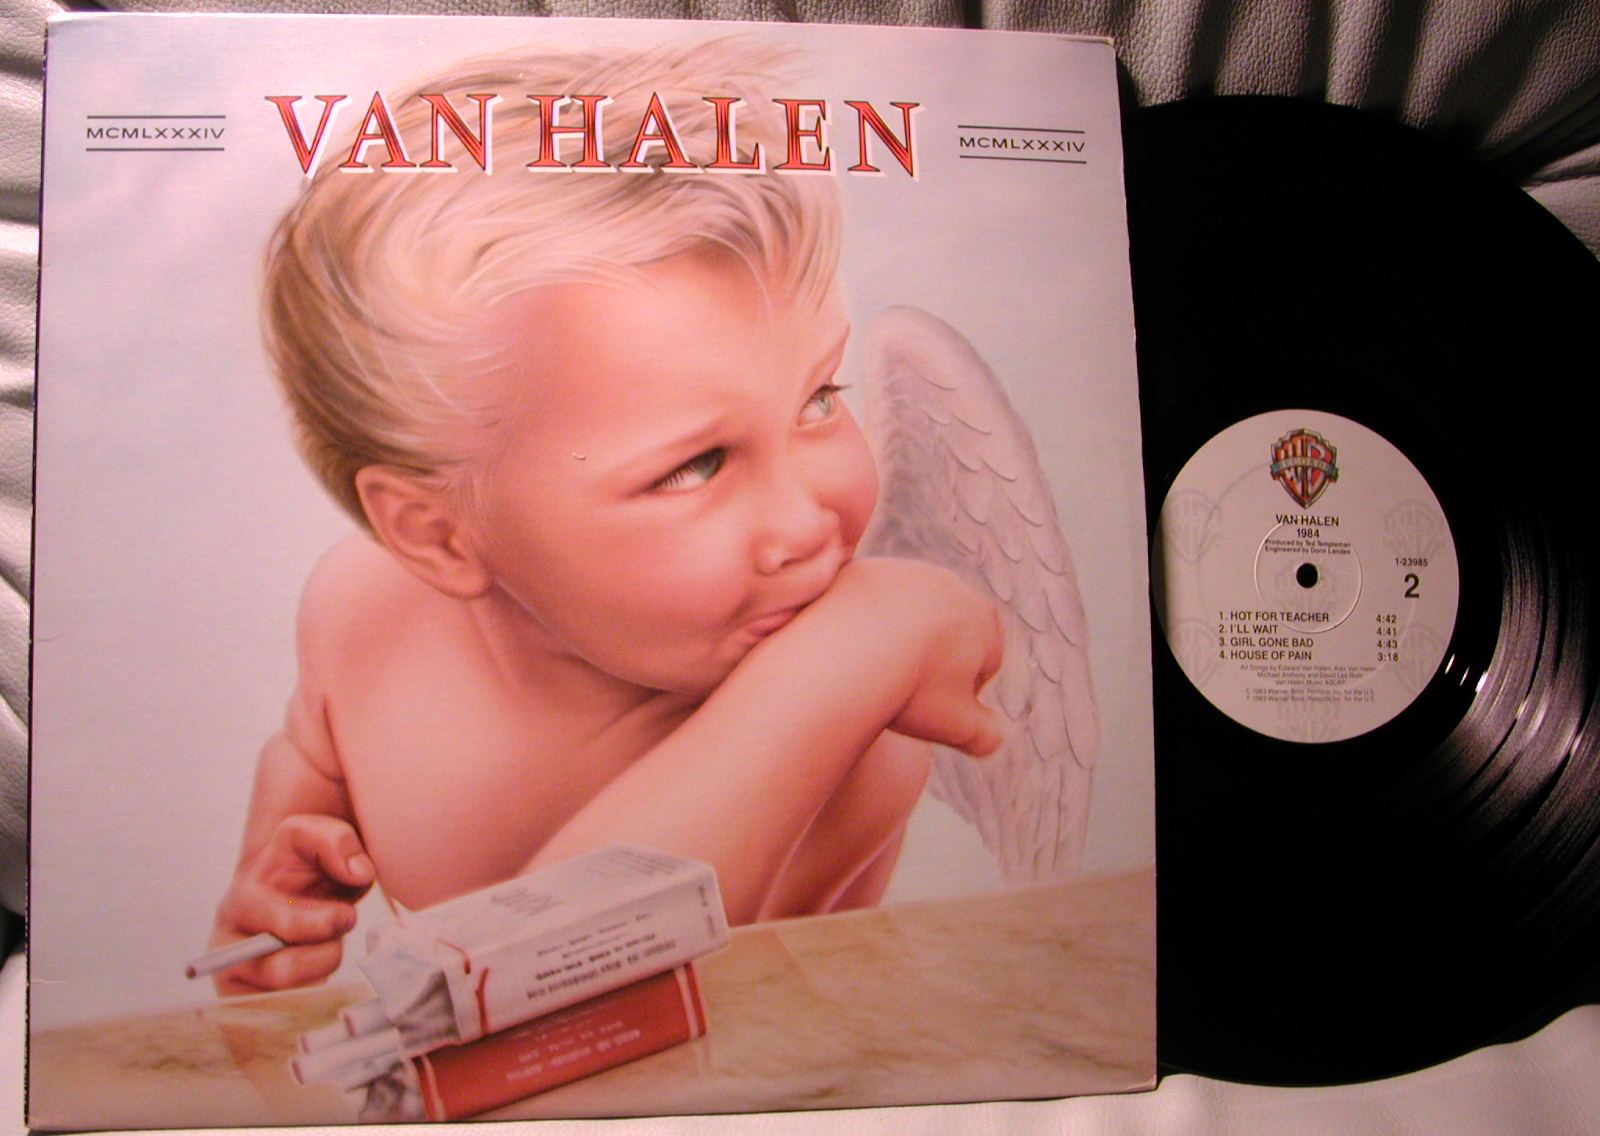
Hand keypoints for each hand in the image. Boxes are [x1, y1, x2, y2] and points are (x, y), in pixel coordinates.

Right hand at [211, 814, 375, 993]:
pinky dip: (307, 995)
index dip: (323, 926)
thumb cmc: (306, 866)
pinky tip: (311, 968)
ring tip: (323, 946)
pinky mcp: (241, 1002)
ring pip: (285, 997)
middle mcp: (227, 941)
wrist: (288, 889)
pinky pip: (279, 1015)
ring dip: (318, 971)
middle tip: (340, 929)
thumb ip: (338, 842)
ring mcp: (231, 976)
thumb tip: (358, 872)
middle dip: (326, 952)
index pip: (283, 927)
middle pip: (282, 972)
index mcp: (242, 899)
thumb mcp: (318, 837)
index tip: (345, 914)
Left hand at [818, 558, 1003, 755]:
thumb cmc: (908, 688)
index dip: (960, 691)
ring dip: (896, 639)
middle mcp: (950, 584)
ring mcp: (907, 571)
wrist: (845, 647)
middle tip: (903, 688)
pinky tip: (849, 650)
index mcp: (984, 618)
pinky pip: (869, 604)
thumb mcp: (957, 727)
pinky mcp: (866, 568)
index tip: (932, 707)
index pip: (984, 662)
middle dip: (932, 659)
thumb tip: (994, 737)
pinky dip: (863, 624)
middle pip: (948, 633)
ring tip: (873, 670)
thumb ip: (986, 736)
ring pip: (908, 615)